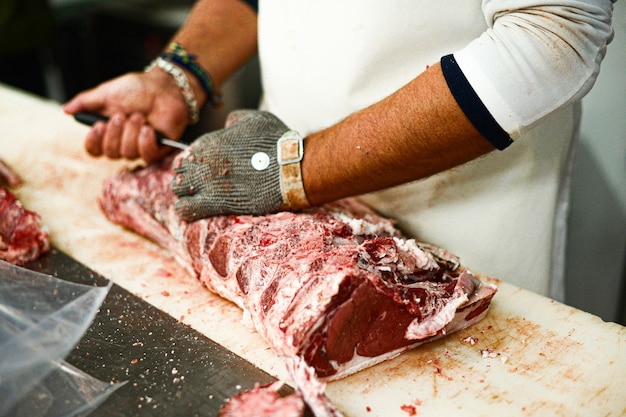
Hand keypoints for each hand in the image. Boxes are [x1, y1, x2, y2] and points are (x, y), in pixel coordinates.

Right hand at [63, 70, 189, 162]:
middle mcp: (123, 142)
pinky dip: (145, 141)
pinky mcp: (158, 149)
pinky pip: (147, 156)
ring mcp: (140, 147)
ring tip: (139, 115)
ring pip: (128, 153)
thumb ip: (86, 102)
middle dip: (115, 133)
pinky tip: (148, 128)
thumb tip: (66, 110)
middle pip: (110, 153)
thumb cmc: (137, 89)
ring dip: (132, 132)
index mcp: (108, 132)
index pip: (94, 150)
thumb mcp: (107, 92)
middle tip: (122, 115)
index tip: (98, 126)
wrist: (164, 87)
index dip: (94, 142)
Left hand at [172, 110, 308, 220]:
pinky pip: (185, 210)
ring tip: (202, 198)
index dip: (195, 163)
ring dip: (188, 194)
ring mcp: (207, 183)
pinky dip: (188, 211)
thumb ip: (235, 119)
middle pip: (180, 173)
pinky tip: (199, 210)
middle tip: (204, 186)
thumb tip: (227, 124)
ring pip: (178, 191)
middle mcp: (203, 162)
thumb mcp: (255, 119)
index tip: (206, 169)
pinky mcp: (215, 203)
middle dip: (189, 179)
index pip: (187, 154)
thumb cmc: (277, 142)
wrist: (291, 168)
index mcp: (210, 141)